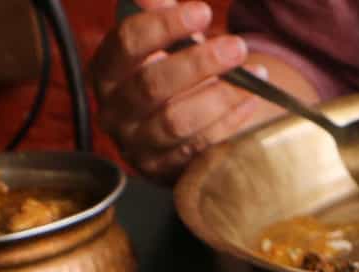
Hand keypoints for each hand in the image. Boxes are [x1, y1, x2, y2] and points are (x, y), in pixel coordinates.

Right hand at [92, 0, 270, 182]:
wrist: (170, 131)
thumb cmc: (166, 75)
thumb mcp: (159, 42)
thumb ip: (158, 15)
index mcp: (106, 70)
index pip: (128, 43)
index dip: (164, 25)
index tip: (203, 11)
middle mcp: (114, 110)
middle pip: (152, 84)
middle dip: (198, 63)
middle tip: (236, 46)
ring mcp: (137, 144)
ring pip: (177, 121)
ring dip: (220, 96)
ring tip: (252, 75)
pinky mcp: (164, 169)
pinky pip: (200, 147)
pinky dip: (229, 122)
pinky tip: (250, 100)